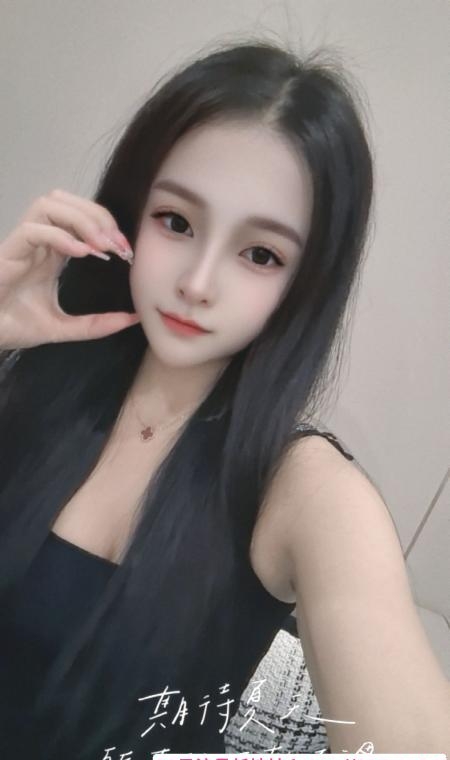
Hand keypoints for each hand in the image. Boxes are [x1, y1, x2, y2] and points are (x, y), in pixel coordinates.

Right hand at [0, 189, 140, 349]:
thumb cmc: (14, 326)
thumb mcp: (64, 328)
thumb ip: (96, 325)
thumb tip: (132, 319)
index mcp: (51, 252)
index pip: (79, 217)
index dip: (106, 225)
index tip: (125, 250)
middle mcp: (38, 241)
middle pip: (66, 200)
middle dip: (97, 215)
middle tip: (117, 244)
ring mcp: (22, 244)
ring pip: (48, 204)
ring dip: (80, 218)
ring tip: (100, 245)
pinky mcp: (8, 252)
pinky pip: (32, 230)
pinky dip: (59, 235)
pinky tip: (80, 253)